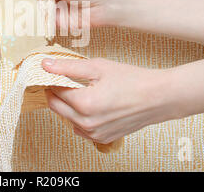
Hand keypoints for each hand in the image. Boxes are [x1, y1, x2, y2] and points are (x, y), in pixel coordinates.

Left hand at [41, 57, 178, 143]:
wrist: (158, 98)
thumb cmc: (132, 80)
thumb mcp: (98, 67)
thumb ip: (68, 67)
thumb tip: (45, 65)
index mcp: (84, 104)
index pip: (53, 91)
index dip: (51, 79)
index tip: (52, 72)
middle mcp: (87, 124)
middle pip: (56, 107)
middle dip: (55, 93)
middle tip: (62, 80)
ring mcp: (95, 134)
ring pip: (67, 119)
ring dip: (68, 106)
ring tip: (81, 91)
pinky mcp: (103, 139)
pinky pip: (81, 129)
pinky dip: (80, 118)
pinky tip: (91, 105)